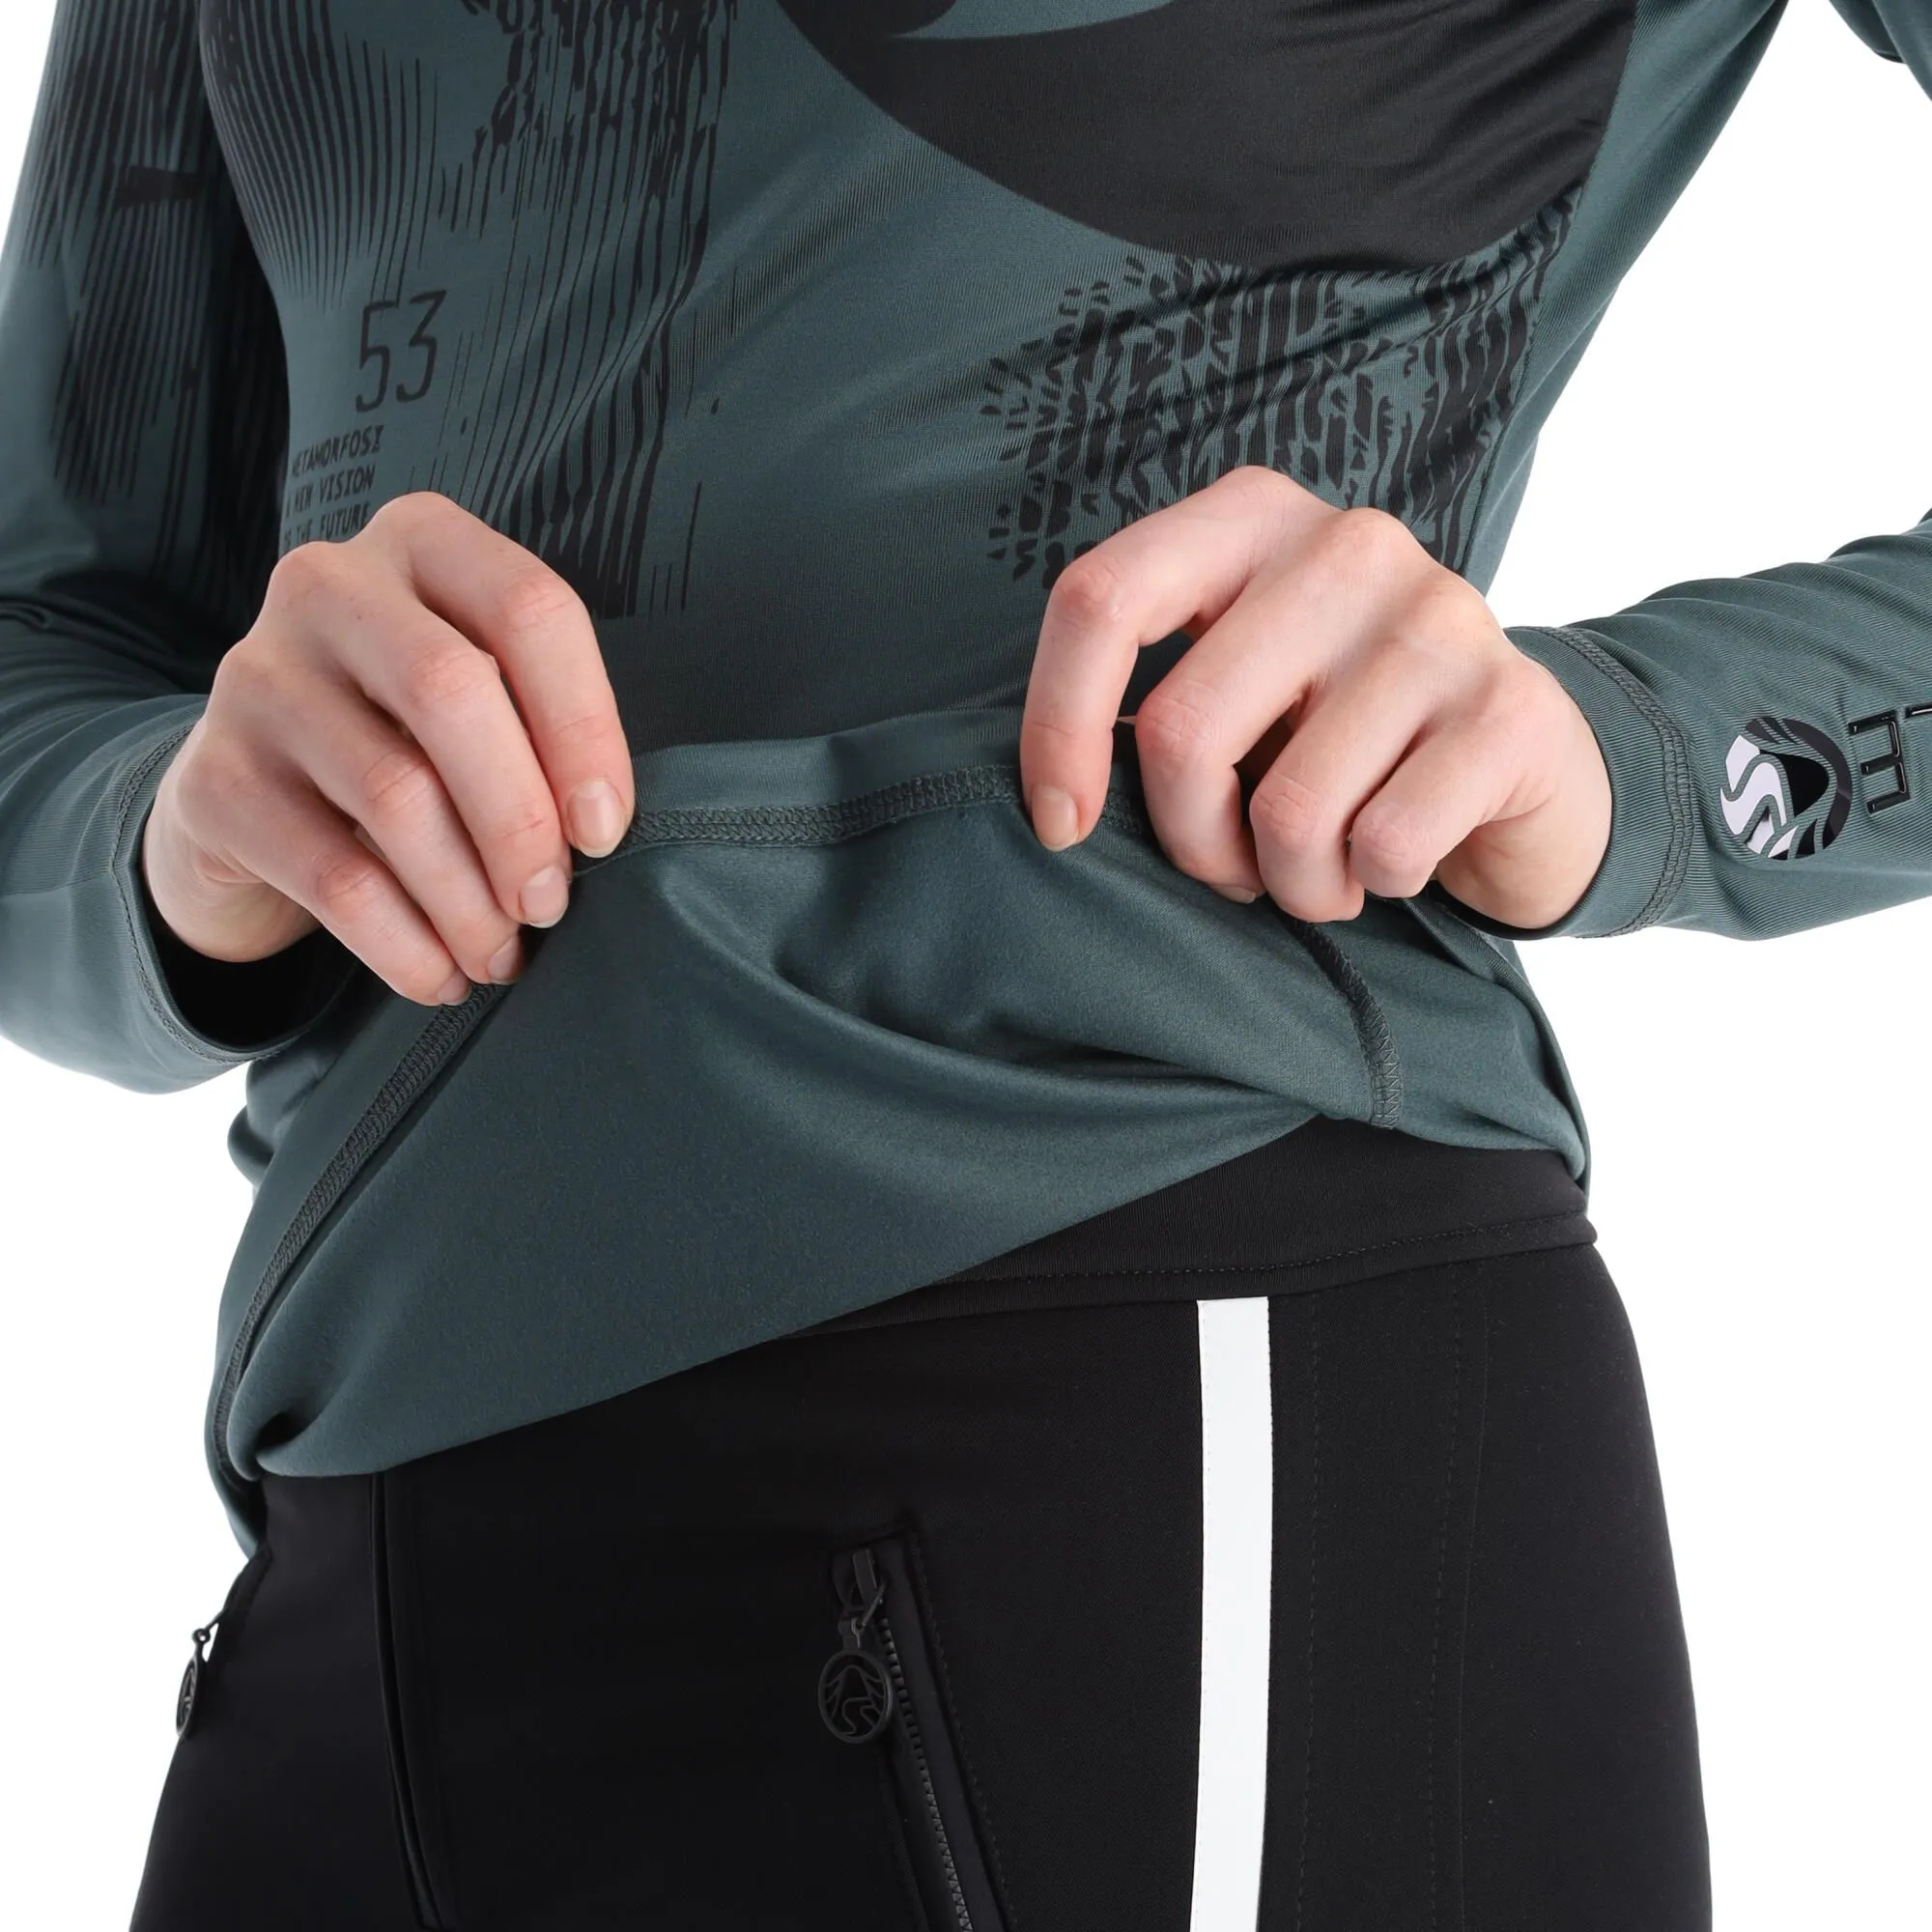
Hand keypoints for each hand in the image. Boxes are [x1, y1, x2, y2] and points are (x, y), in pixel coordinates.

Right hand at [141, 491, 635, 1006]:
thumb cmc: (407, 738)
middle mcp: (329, 585)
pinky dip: (406, 944)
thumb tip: (599, 828)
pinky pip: (335, 876)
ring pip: (395, 794)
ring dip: (469, 900)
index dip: (586, 730)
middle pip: (454, 692)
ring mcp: (257, 676)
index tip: (605, 831)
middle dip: (521, 819)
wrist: (249, 795)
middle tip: (550, 904)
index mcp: (423, 543)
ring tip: (502, 956)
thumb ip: (538, 724)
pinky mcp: (216, 777)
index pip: (531, 611)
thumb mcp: (479, 699)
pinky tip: (442, 977)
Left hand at [1018, 465, 1610, 929]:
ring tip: (1321, 870)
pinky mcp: (1510, 705)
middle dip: (1192, 842)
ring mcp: (1438, 616)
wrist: (1521, 761)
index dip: (1055, 728)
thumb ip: (1155, 699)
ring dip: (1292, 883)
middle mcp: (1346, 544)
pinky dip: (1373, 884)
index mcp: (1249, 518)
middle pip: (1182, 730)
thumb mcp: (1236, 685)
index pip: (1101, 601)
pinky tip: (1395, 859)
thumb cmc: (1337, 734)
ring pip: (1287, 813)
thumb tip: (1056, 802)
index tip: (1061, 828)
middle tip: (1233, 868)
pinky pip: (1384, 845)